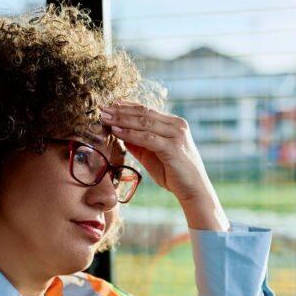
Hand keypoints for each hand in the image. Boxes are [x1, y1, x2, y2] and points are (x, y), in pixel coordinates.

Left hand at [100, 102, 228, 230]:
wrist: (193, 191)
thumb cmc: (173, 174)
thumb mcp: (152, 155)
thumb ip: (138, 143)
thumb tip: (119, 132)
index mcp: (173, 124)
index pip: (146, 110)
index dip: (126, 106)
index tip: (108, 105)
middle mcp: (177, 125)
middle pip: (144, 113)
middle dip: (120, 111)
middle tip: (102, 109)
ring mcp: (176, 135)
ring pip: (144, 123)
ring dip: (122, 119)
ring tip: (105, 118)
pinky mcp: (173, 148)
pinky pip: (147, 138)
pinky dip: (130, 134)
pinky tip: (116, 132)